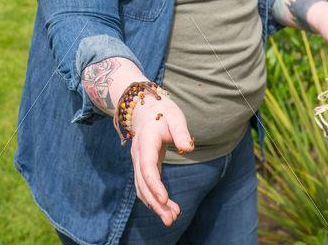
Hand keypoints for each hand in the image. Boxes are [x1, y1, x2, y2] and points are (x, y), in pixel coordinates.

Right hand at [129, 94, 193, 225]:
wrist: (145, 108)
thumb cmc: (163, 111)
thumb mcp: (175, 117)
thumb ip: (181, 132)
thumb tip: (189, 148)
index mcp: (146, 141)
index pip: (147, 166)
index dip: (154, 184)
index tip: (164, 199)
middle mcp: (138, 154)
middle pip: (143, 182)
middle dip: (155, 203)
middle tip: (171, 219)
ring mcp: (138, 161)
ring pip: (142, 187)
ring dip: (154, 204)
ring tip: (172, 218)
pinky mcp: (143, 166)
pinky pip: (145, 185)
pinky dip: (153, 198)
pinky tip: (166, 207)